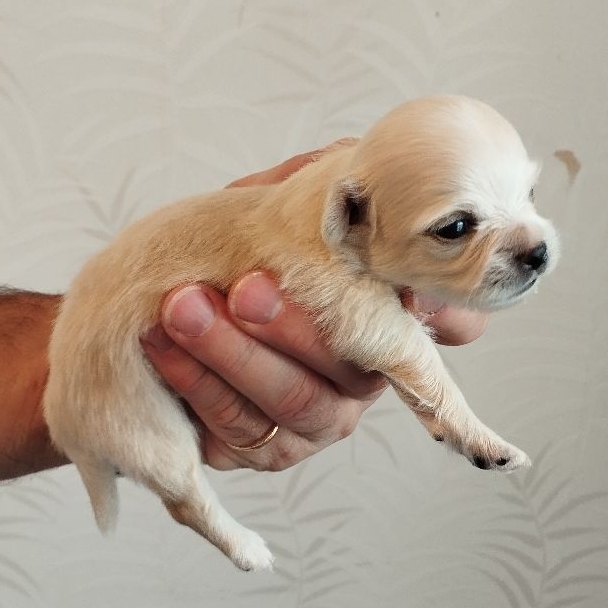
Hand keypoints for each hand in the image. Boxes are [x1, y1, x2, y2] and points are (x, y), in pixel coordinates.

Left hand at [141, 147, 487, 471]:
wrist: (154, 309)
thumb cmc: (229, 256)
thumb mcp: (273, 209)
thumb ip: (315, 187)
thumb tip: (354, 157)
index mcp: (386, 317)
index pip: (453, 321)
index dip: (446, 312)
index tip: (412, 291)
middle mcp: (364, 375)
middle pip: (355, 364)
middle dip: (294, 326)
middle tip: (244, 287)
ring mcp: (319, 420)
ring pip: (293, 401)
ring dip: (232, 354)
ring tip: (181, 307)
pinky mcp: (267, 451)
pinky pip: (240, 429)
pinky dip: (196, 384)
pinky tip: (161, 343)